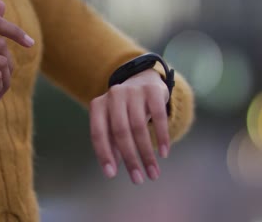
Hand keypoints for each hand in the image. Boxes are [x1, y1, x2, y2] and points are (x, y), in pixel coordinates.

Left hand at [89, 68, 169, 184]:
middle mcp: (114, 95)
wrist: (144, 81)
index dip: (104, 155)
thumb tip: (112, 170)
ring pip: (139, 127)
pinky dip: (161, 137)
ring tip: (153, 172)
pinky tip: (163, 153)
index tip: (111, 175)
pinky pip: (159, 116)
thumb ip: (111, 143)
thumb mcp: (114, 123)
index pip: (98, 133)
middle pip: (120, 132)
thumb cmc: (125, 110)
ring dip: (146, 154)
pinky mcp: (152, 90)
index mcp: (98, 105)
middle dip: (130, 158)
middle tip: (138, 179)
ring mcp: (133, 90)